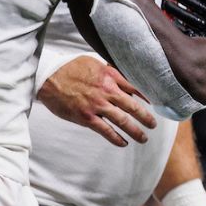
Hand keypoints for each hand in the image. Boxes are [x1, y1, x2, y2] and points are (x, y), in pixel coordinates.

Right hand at [38, 56, 156, 146]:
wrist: (49, 77)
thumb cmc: (70, 68)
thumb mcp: (95, 63)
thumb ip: (110, 70)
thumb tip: (124, 76)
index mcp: (110, 76)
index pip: (136, 87)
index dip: (148, 97)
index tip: (156, 104)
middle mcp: (107, 91)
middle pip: (133, 106)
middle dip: (146, 117)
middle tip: (153, 125)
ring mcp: (97, 105)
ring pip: (123, 121)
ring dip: (135, 131)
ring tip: (144, 138)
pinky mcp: (86, 117)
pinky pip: (106, 131)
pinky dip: (116, 138)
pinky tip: (123, 143)